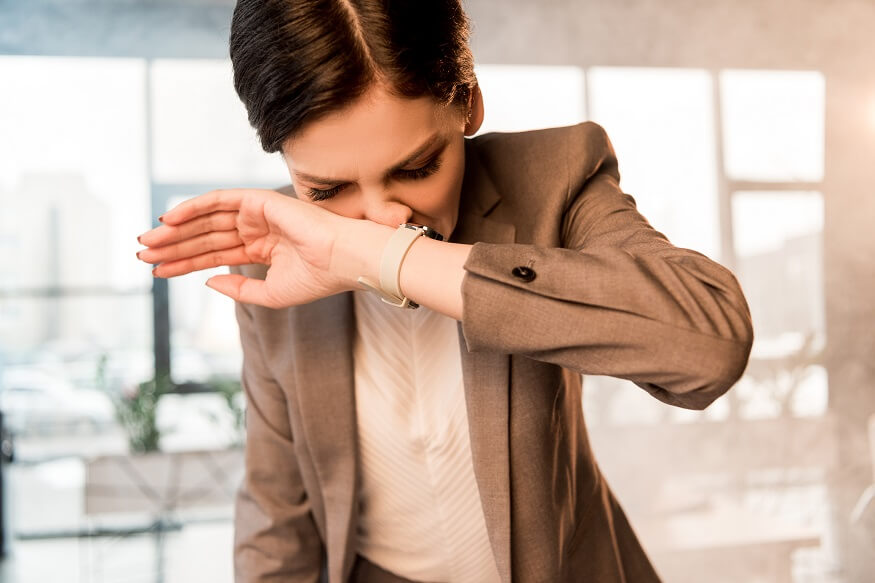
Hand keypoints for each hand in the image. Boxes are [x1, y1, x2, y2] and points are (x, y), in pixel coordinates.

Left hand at [136, 188, 357, 307]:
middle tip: (142, 254)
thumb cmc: (317, 279)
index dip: (185, 263)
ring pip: (206, 221)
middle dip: (173, 246)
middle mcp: (256, 229)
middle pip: (204, 237)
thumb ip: (239, 289)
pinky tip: (169, 219)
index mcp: (262, 250)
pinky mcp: (257, 200)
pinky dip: (192, 207)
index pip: (214, 255)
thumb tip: (208, 280)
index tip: (157, 271)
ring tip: (148, 242)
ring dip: (176, 230)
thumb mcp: (271, 294)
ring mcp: (256, 214)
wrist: (342, 260)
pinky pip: (217, 200)